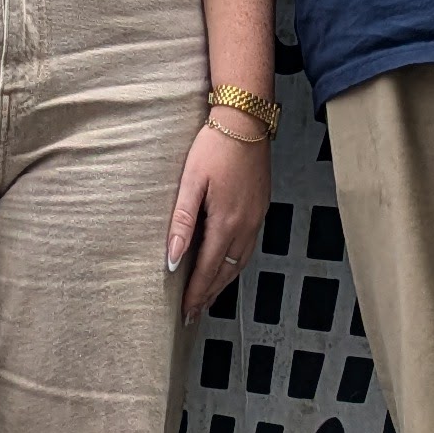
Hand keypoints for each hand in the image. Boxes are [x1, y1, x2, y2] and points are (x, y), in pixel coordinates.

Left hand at [167, 114, 270, 322]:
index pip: (208, 270)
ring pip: (240, 262)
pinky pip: (249, 247)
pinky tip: (228, 264)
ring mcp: (257, 217)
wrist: (246, 119)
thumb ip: (182, 222)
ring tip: (209, 295)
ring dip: (224, 282)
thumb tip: (172, 258)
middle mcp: (246, 226)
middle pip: (226, 272)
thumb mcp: (191, 181)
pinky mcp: (261, 207)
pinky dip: (236, 264)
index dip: (196, 293)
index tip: (186, 311)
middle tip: (195, 312)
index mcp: (226, 223)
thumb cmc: (215, 145)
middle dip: (210, 294)